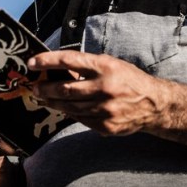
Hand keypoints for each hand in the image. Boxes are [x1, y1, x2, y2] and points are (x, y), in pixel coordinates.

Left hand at [28, 50, 170, 135]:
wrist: (154, 104)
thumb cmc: (129, 80)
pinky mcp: (105, 126)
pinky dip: (69, 113)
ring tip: (44, 98)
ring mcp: (104, 109)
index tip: (32, 63)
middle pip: (65, 89)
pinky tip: (63, 109)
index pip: (69, 61)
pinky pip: (79, 119)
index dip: (47, 61)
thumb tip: (57, 71)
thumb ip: (86, 67)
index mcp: (105, 67)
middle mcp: (104, 87)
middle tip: (35, 87)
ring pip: (69, 106)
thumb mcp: (110, 64)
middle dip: (45, 88)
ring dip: (53, 102)